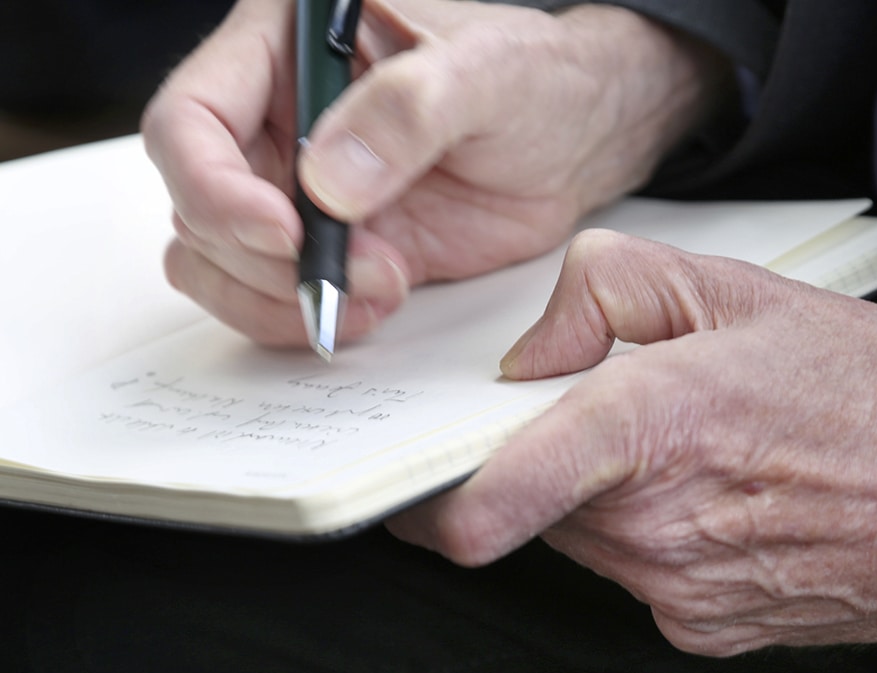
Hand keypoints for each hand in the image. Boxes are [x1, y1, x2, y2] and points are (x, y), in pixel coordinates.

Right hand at [141, 0, 727, 345]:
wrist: (582, 136)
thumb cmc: (536, 78)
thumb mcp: (486, 75)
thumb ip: (408, 112)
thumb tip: (325, 182)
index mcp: (284, 49)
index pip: (191, 118)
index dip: (214, 186)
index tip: (284, 233)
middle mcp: (273, 120)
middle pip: (198, 206)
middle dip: (267, 259)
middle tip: (367, 268)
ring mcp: (297, 190)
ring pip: (220, 263)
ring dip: (282, 298)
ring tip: (383, 289)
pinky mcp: (334, 247)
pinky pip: (274, 297)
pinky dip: (310, 317)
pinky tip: (378, 304)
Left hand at [387, 230, 876, 655]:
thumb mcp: (747, 289)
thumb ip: (613, 288)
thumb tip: (536, 350)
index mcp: (665, 423)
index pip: (512, 484)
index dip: (448, 498)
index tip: (424, 498)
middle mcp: (666, 523)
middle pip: (540, 501)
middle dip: (552, 457)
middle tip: (627, 411)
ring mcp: (688, 589)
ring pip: (587, 542)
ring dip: (610, 498)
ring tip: (703, 450)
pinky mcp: (712, 630)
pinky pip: (642, 580)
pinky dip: (657, 540)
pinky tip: (729, 501)